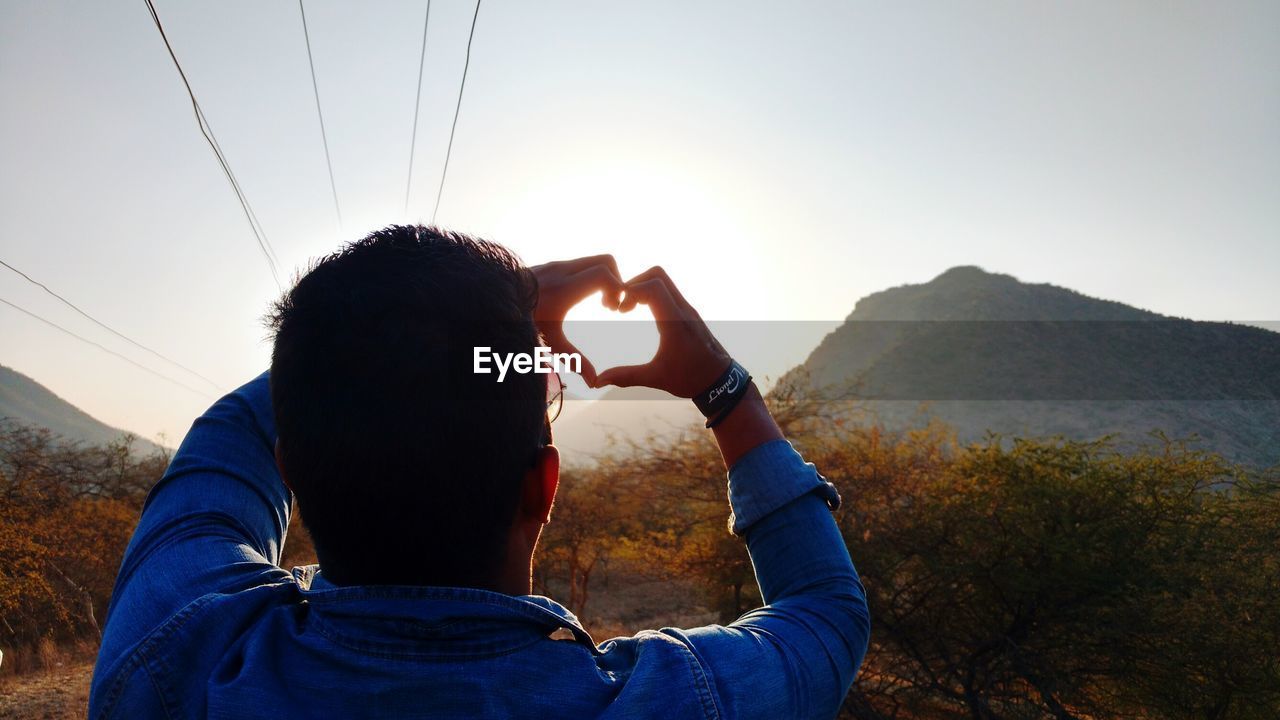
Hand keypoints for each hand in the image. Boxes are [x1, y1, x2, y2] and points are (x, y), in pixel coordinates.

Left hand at [530, 255, 624, 385]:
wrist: (491, 305)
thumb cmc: (521, 326)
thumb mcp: (549, 343)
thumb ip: (575, 360)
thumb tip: (594, 383)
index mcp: (565, 288)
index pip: (604, 274)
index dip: (618, 288)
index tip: (614, 309)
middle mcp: (561, 271)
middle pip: (605, 260)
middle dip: (616, 279)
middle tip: (610, 305)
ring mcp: (555, 264)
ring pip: (593, 260)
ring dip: (602, 278)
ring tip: (599, 304)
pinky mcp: (550, 264)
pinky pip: (579, 263)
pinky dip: (588, 276)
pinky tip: (580, 298)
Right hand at [595, 266, 731, 397]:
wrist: (721, 381)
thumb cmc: (691, 379)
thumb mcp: (656, 378)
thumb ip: (626, 377)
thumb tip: (598, 381)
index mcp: (675, 322)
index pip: (653, 287)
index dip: (630, 291)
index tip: (619, 310)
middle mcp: (683, 310)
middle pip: (658, 274)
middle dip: (635, 283)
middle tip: (622, 304)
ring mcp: (688, 310)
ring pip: (665, 281)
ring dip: (644, 287)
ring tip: (629, 307)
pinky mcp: (689, 313)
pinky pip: (670, 291)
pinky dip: (653, 293)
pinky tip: (643, 311)